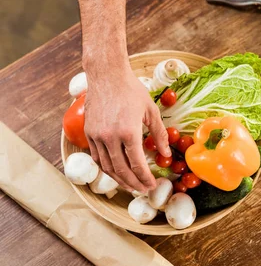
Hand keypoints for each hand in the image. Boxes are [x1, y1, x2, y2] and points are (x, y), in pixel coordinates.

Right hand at [84, 63, 170, 191]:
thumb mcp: (151, 110)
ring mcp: (97, 136)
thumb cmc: (131, 90)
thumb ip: (159, 134)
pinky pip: (96, 157)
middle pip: (121, 171)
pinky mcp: (89, 133)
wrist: (107, 75)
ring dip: (119, 179)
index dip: (145, 178)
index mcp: (129, 132)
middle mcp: (110, 137)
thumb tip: (166, 154)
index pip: (137, 165)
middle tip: (142, 190)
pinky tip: (115, 171)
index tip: (152, 185)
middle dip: (133, 184)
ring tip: (130, 185)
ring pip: (107, 167)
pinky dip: (106, 168)